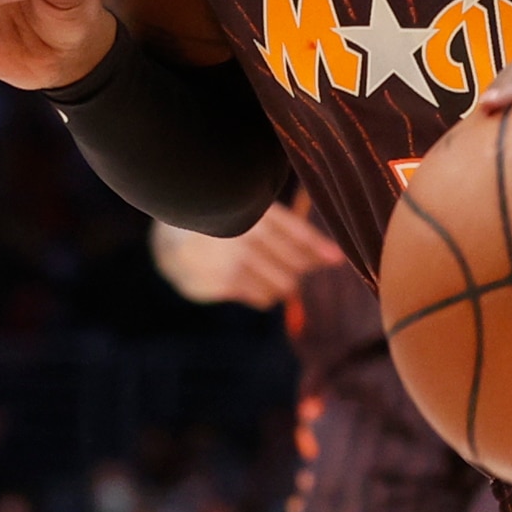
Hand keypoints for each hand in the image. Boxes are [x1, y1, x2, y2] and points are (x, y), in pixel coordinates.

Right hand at [155, 208, 343, 309]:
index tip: (336, 259)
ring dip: (281, 283)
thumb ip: (292, 234)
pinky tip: (249, 280)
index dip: (319, 248)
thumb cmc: (226, 229)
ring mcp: (234, 262)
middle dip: (297, 269)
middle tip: (286, 263)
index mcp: (255, 214)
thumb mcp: (253, 218)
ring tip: (265, 270)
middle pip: (295, 266)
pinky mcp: (223, 283)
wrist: (175, 245)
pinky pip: (263, 297)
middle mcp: (246, 236)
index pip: (298, 234)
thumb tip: (335, 259)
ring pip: (282, 286)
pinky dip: (264, 292)